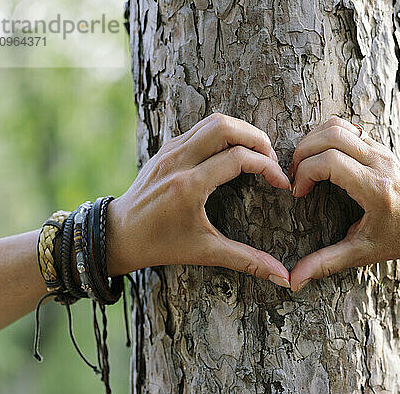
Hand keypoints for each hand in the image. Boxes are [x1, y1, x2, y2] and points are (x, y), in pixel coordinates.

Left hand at [106, 113, 291, 287]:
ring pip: (213, 122)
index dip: (268, 167)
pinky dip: (223, 134)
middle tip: (271, 159)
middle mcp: (178, 161)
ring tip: (257, 153)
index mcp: (188, 186)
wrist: (117, 234)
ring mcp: (170, 151)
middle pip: (225, 127)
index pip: (238, 159)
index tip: (282, 183)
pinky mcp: (166, 149)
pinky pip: (200, 128)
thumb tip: (282, 278)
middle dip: (257, 138)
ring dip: (241, 132)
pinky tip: (232, 152)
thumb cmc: (159, 245)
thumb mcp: (204, 252)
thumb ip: (246, 260)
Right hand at [288, 117, 399, 290]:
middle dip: (303, 151)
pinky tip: (321, 160)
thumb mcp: (363, 253)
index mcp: (375, 188)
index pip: (330, 161)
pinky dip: (326, 137)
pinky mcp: (380, 146)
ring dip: (313, 140)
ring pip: (338, 125)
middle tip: (295, 175)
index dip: (305, 173)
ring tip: (304, 165)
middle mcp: (379, 163)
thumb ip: (327, 263)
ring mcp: (381, 150)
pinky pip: (347, 128)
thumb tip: (294, 280)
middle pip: (331, 135)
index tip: (299, 193)